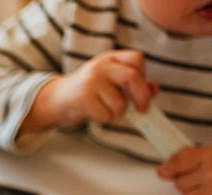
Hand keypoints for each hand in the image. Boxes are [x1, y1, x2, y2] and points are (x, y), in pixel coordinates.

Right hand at [28, 50, 153, 128]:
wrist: (56, 99)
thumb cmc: (88, 92)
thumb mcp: (110, 83)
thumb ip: (132, 85)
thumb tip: (154, 89)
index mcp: (110, 59)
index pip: (137, 59)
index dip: (143, 75)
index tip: (143, 90)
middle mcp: (101, 66)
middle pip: (132, 77)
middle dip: (141, 97)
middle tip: (142, 110)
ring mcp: (91, 81)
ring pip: (119, 103)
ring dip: (117, 114)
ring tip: (106, 111)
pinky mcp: (83, 98)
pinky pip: (105, 114)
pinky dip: (104, 119)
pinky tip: (95, 114)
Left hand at [157, 146, 211, 194]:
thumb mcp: (210, 152)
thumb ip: (184, 159)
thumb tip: (161, 171)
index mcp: (210, 155)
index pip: (177, 164)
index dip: (168, 169)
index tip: (164, 172)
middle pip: (179, 184)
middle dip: (185, 181)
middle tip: (198, 178)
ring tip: (204, 188)